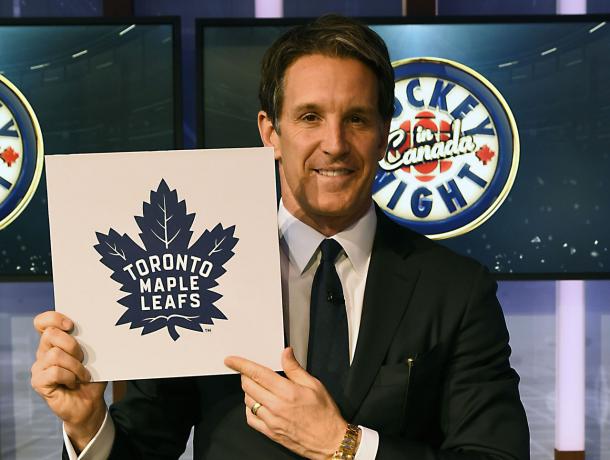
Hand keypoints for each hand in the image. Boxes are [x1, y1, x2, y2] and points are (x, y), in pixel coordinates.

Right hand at [31, 311, 106, 450]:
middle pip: (50, 334)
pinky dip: (69, 377)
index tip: (71, 325)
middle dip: (72, 344)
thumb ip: (92, 341)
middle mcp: (44, 351)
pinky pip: (53, 372)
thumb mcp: (96, 356)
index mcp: (56, 341)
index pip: (43, 322)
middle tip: (83, 358)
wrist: (90, 403)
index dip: (54, 318)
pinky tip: (74, 383)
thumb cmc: (93, 376)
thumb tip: (100, 327)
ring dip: (75, 365)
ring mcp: (39, 367)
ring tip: (83, 374)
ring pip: (55, 355)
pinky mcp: (39, 382)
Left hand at [225, 347, 347, 459]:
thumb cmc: (324, 414)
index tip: (231, 360)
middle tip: (250, 372)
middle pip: (248, 386)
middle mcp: (276, 407)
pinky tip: (258, 404)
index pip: (257, 374)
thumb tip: (285, 353)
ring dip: (249, 391)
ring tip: (259, 387)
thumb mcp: (314, 385)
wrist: (329, 441)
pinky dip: (250, 408)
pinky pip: (251, 419)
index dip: (241, 365)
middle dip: (245, 376)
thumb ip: (295, 368)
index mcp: (287, 392)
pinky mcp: (270, 433)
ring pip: (248, 401)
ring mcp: (271, 421)